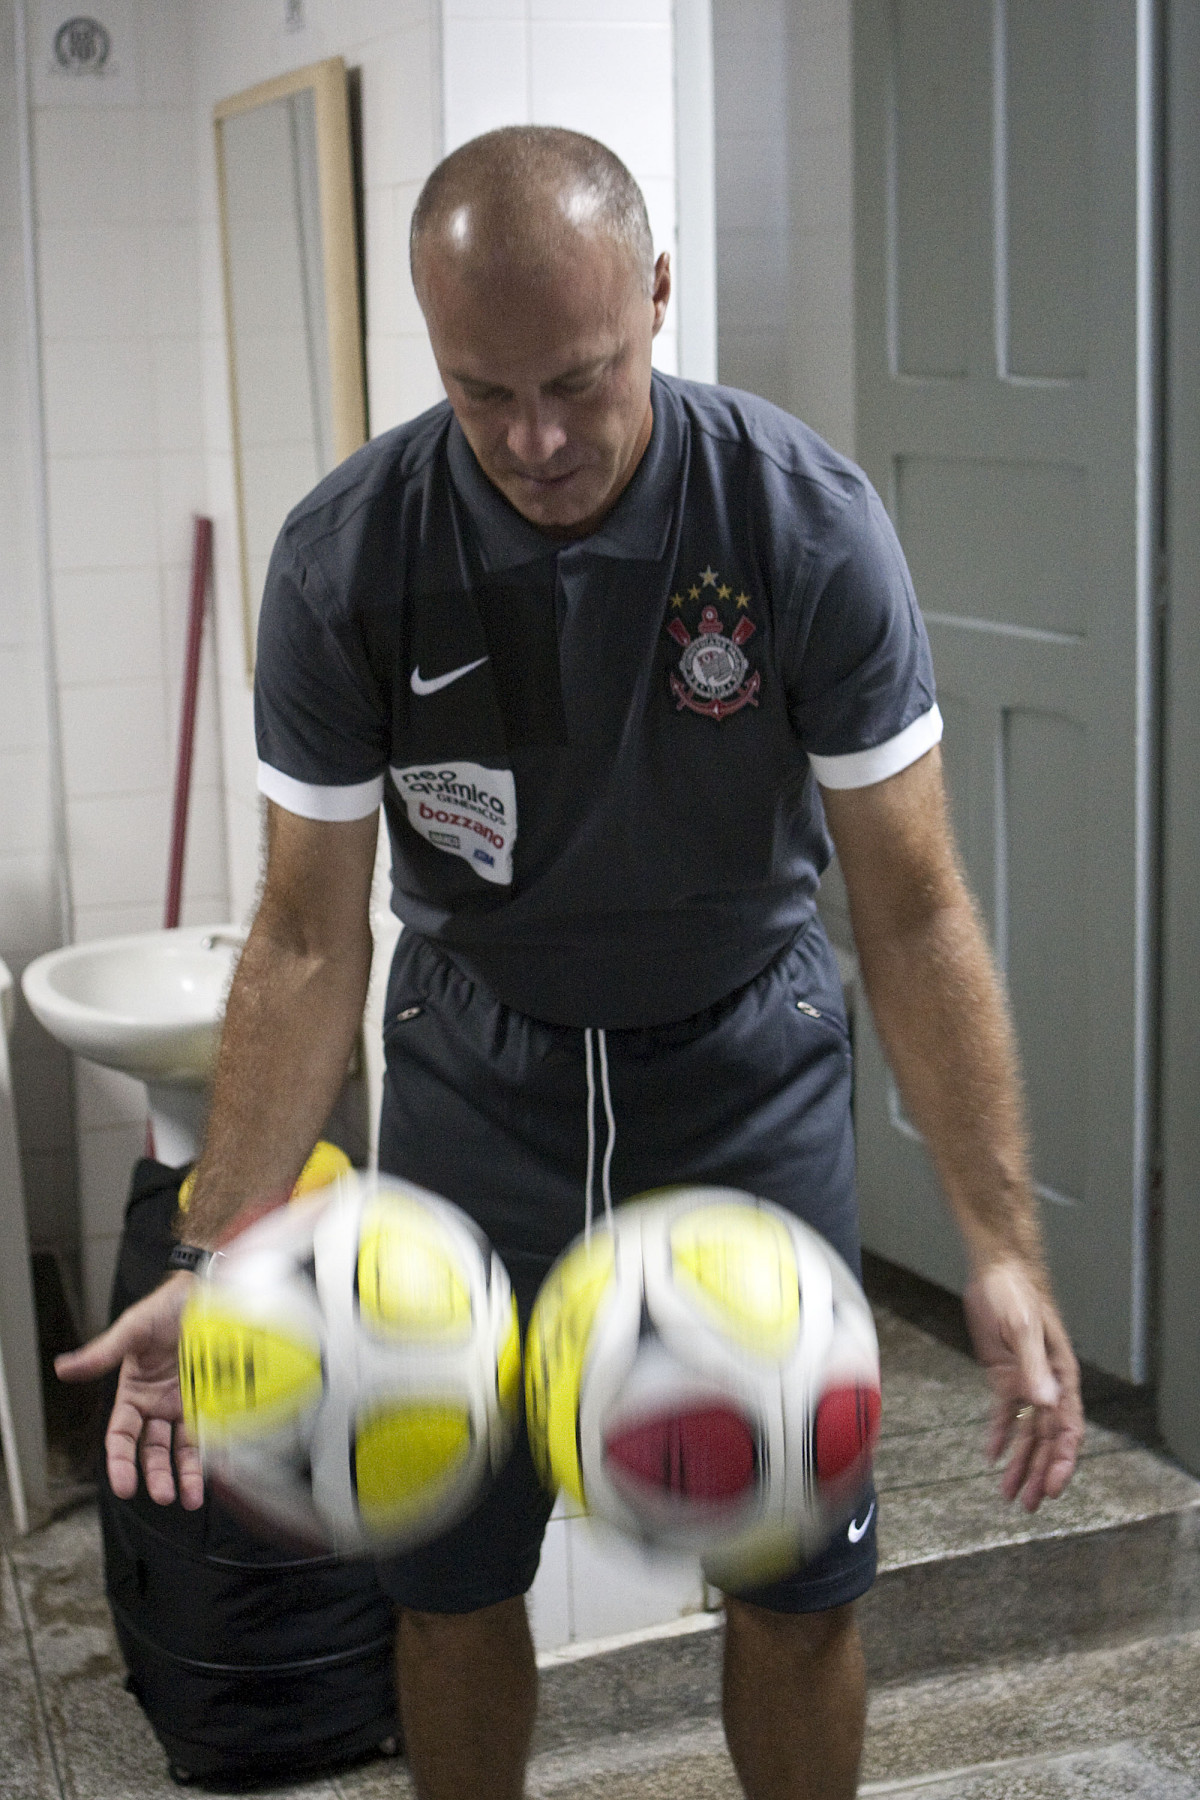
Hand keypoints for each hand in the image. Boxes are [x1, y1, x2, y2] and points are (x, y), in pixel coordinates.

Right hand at [54, 1273, 202, 1508]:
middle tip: (164, 1495)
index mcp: (134, 1394)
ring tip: (189, 1498)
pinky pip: (214, 1432)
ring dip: (185, 1475)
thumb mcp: (133, 1329)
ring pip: (182, 1449)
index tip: (125, 1485)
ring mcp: (188, 1405)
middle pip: (152, 1450)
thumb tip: (65, 1368)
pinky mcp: (215, 1400)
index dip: (120, 1462)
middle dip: (155, 1475)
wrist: (210, 1291)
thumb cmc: (167, 1307)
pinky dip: (216, 1454)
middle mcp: (159, 1405)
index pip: (121, 1437)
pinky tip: (219, 1471)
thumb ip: (104, 1353)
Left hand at [963, 1259, 1083, 1511]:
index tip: (1054, 1488)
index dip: (1062, 1460)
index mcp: (1060, 1376)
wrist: (996, 1271)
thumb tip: (1044, 1403)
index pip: (1067, 1428)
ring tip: (1010, 1494)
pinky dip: (1000, 1434)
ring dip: (1020, 1462)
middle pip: (1047, 1438)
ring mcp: (1026, 1380)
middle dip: (1040, 1472)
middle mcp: (1047, 1383)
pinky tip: (992, 1457)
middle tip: (1031, 1505)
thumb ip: (1033, 1367)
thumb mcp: (1022, 1329)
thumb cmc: (1015, 1294)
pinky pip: (1005, 1412)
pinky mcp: (1005, 1374)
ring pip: (1027, 1431)